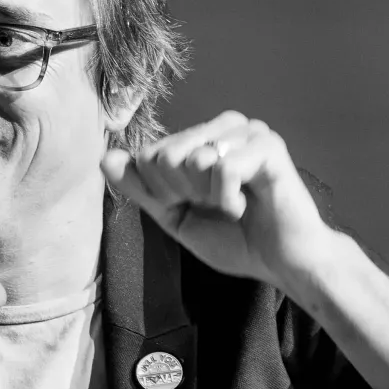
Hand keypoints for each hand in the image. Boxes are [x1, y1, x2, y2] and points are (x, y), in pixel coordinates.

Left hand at [101, 112, 333, 291]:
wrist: (283, 263)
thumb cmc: (234, 238)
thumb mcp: (174, 216)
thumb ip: (141, 188)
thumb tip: (105, 157)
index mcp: (200, 137)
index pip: (146, 156)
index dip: (162, 193)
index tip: (194, 205)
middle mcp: (223, 126)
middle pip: (162, 155)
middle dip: (181, 194)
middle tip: (215, 206)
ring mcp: (248, 131)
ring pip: (190, 158)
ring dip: (206, 196)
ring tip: (232, 204)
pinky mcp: (269, 145)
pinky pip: (221, 168)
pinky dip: (228, 200)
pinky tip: (246, 206)